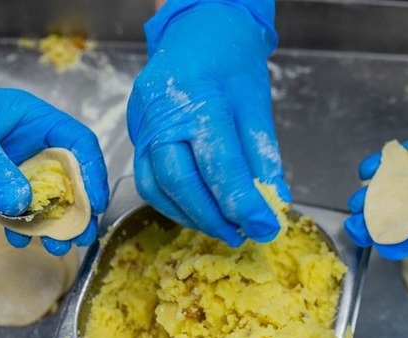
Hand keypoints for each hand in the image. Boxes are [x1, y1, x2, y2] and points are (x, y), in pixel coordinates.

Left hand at [0, 84, 108, 254]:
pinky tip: (18, 238)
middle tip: (82, 234)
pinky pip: (18, 206)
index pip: (78, 143)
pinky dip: (20, 224)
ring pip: (46, 196)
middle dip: (78, 207)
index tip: (94, 203)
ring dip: (53, 223)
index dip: (92, 172)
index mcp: (33, 119)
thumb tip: (21, 204)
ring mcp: (15, 164)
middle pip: (69, 175)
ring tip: (56, 246)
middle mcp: (31, 143)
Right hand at [127, 0, 289, 245]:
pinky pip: (147, 180)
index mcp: (199, 100)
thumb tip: (273, 203)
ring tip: (225, 230)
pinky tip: (199, 214)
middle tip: (243, 235)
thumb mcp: (257, 107)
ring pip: (158, 187)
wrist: (197, 32)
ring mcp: (141, 124)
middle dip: (214, 218)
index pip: (221, 165)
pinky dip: (173, 204)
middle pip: (182, 182)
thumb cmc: (231, 63)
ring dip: (192, 217)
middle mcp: (162, 114)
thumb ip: (263, 158)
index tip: (266, 227)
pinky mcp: (133, 134)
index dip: (244, 203)